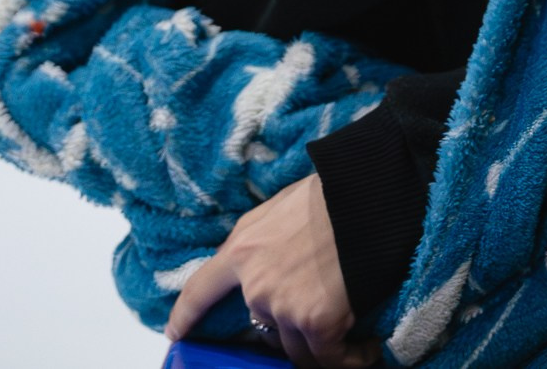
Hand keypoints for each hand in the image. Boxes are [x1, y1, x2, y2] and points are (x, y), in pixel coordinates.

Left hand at [166, 175, 375, 367]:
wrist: (370, 198)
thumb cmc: (332, 194)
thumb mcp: (278, 208)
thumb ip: (260, 240)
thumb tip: (262, 261)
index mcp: (242, 251)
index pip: (200, 291)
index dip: (186, 315)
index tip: (176, 333)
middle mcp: (256, 286)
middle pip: (263, 326)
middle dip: (290, 327)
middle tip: (320, 319)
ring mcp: (284, 308)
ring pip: (295, 348)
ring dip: (320, 348)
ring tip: (351, 341)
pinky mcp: (317, 322)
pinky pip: (328, 357)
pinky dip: (349, 359)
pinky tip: (366, 351)